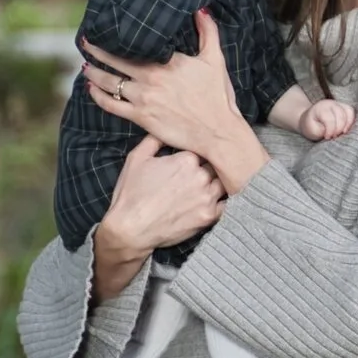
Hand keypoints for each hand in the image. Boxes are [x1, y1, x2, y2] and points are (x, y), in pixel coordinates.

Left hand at [84, 9, 268, 194]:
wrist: (218, 132)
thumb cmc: (218, 97)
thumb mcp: (215, 60)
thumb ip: (208, 32)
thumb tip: (201, 10)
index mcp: (167, 62)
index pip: (135, 45)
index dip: (118, 37)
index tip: (106, 29)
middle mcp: (151, 78)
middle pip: (115, 61)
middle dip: (97, 51)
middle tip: (86, 43)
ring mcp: (144, 98)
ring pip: (110, 82)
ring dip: (94, 73)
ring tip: (86, 66)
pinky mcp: (141, 118)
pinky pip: (111, 105)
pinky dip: (98, 96)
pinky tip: (91, 89)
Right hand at [90, 137, 224, 296]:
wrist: (131, 229)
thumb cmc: (131, 194)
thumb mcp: (136, 158)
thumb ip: (154, 139)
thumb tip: (166, 129)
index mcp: (187, 158)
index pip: (205, 148)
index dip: (202, 151)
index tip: (199, 154)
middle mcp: (201, 176)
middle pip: (217, 165)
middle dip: (212, 166)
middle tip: (205, 171)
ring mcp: (207, 197)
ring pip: (224, 183)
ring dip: (220, 182)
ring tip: (214, 184)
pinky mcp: (210, 216)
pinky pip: (227, 204)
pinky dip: (225, 201)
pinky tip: (220, 199)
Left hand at [298, 97, 356, 140]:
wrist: (310, 119)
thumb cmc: (311, 126)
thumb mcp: (311, 130)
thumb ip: (321, 131)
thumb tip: (333, 133)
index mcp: (321, 108)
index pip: (330, 119)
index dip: (330, 131)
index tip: (327, 137)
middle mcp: (331, 103)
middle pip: (341, 115)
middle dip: (339, 129)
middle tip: (334, 137)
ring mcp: (339, 104)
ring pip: (349, 112)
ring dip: (347, 125)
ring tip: (342, 133)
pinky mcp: (344, 107)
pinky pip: (352, 112)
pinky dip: (351, 122)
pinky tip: (346, 130)